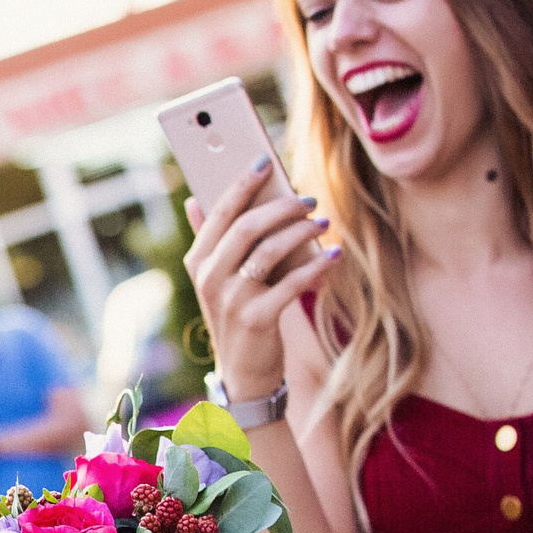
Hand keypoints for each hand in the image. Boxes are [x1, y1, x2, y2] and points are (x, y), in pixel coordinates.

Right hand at [184, 162, 333, 400]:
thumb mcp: (218, 278)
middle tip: (308, 198)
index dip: (241, 184)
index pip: (219, 213)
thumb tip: (196, 198)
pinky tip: (335, 256)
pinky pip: (292, 283)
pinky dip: (317, 267)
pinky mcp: (257, 319)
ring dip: (301, 232)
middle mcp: (210, 278)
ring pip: (269, 251)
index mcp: (198, 261)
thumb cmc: (238, 314)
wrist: (244, 371)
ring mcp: (232, 299)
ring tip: (323, 223)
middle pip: (246, 228)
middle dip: (281, 206)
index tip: (264, 160)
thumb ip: (212, 239)